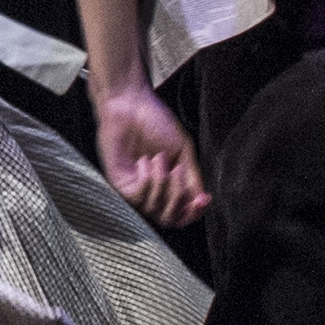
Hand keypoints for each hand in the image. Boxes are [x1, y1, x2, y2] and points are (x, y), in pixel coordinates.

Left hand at [90, 73, 210, 226]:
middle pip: (169, 220)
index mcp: (169, 185)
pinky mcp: (119, 184)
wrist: (131, 104)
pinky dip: (148, 181)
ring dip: (163, 184)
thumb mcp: (183, 151)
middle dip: (179, 199)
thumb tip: (202, 201)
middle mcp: (151, 191)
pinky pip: (138, 198)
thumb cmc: (156, 123)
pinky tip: (145, 161)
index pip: (181, 214)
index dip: (194, 213)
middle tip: (179, 172)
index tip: (204, 199)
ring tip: (159, 158)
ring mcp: (135, 189)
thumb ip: (192, 177)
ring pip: (155, 210)